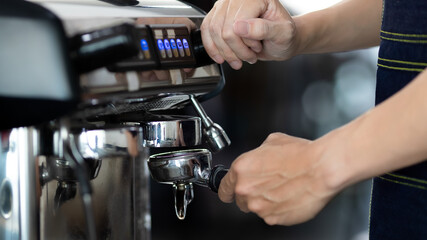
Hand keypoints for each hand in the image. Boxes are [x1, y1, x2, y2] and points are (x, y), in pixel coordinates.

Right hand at [201, 0, 297, 69]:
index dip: (244, 43)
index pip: (236, 23)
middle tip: (249, 56)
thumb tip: (240, 26)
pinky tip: (221, 57)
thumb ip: (264, 29)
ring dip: (225, 51)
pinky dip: (212, 47)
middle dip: (234, 50)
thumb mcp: (283, 34)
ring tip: (240, 57)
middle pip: (222, 29)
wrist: (282, 40)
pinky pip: (207, 30)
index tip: (257, 48)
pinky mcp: (219, 14)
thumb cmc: (285, 36)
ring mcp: (227, 5)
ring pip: (213, 31)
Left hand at [219, 133, 338, 225]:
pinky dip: (278, 210)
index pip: (224, 188)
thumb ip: (257, 154)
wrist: (321, 169)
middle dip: (251, 194)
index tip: (231, 192)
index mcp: (241, 169)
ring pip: (256, 208)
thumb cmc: (301, 155)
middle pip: (240, 200)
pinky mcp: (273, 219)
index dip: (229, 189)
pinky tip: (289, 197)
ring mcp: (259, 206)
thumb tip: (259, 157)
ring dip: (264, 202)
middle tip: (268, 185)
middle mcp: (246, 189)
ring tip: (282, 190)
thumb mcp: (272, 142)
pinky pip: (271, 216)